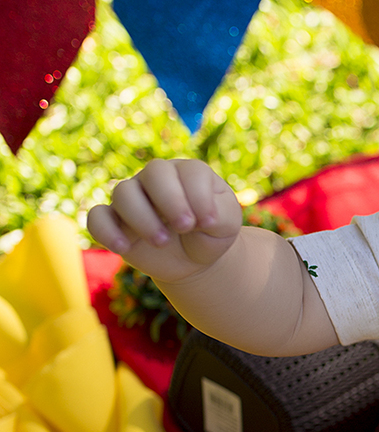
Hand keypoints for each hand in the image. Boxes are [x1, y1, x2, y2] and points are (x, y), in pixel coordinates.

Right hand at [87, 159, 243, 285]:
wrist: (195, 260)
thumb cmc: (211, 233)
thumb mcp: (228, 224)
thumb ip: (222, 214)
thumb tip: (202, 217)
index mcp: (188, 173)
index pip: (189, 171)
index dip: (198, 196)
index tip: (209, 222)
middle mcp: (157, 179)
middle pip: (153, 172)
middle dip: (170, 200)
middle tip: (185, 227)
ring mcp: (133, 198)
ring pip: (123, 193)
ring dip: (142, 218)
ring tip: (162, 242)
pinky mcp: (115, 222)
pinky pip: (97, 218)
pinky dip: (106, 231)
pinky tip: (123, 247)